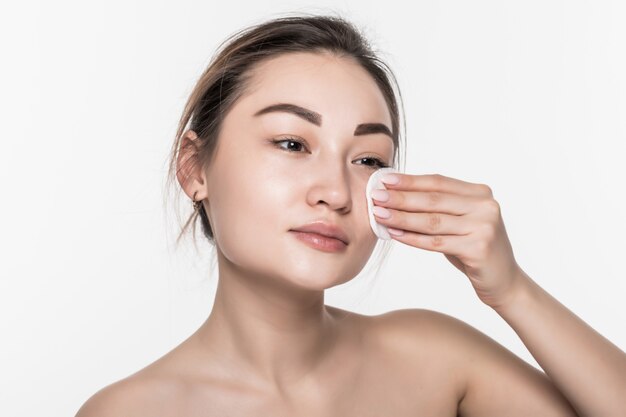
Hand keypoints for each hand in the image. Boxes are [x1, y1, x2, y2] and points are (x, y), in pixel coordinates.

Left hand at [371, 172, 523, 308]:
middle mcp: (485, 205)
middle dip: (400, 197)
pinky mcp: (479, 248)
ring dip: (401, 217)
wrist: (503, 281)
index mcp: (480, 192)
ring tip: (379, 214)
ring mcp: (484, 226)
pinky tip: (394, 234)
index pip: (438, 183)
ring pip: (432, 221)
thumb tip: (394, 195)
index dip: (410, 180)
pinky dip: (412, 238)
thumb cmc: (473, 248)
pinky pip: (436, 242)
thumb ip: (436, 208)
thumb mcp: (458, 222)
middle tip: (375, 196)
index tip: (385, 179)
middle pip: (433, 199)